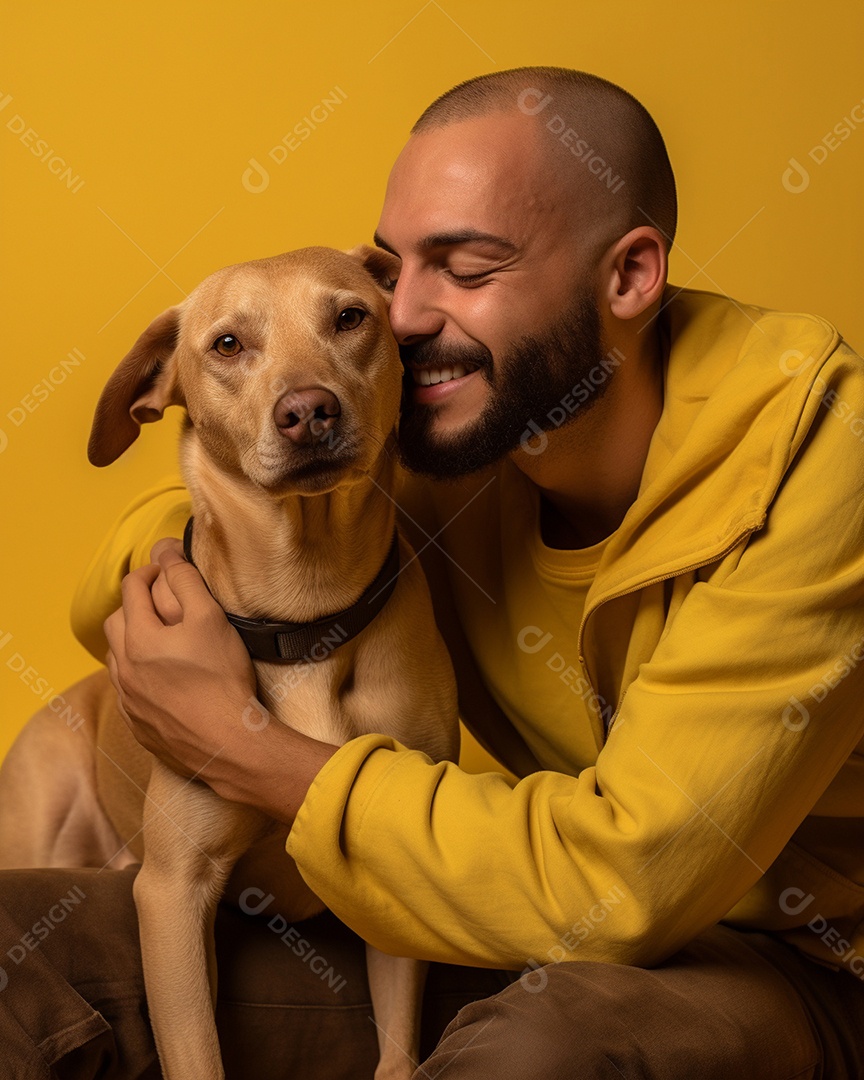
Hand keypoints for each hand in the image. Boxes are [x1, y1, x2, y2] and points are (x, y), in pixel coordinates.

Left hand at [103, 538, 336, 821]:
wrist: (230, 744)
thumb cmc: (222, 679)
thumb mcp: (211, 618)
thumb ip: (186, 581)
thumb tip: (168, 555)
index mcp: (138, 639)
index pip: (132, 588)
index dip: (151, 572)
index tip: (170, 571)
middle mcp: (124, 669)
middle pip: (115, 623)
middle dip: (134, 605)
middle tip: (162, 602)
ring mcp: (129, 702)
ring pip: (117, 660)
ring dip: (133, 643)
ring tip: (163, 641)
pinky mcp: (139, 727)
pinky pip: (129, 693)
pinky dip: (140, 678)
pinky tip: (165, 681)